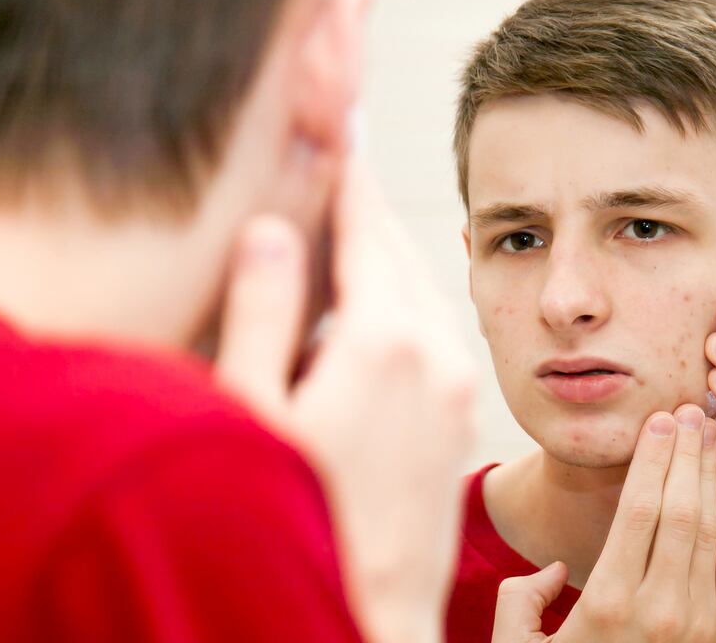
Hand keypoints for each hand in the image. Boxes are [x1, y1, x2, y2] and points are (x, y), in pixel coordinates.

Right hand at [216, 163, 474, 642]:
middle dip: (362, 213)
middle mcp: (436, 354)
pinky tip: (363, 318)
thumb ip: (263, 314)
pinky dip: (400, 306)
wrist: (371, 617)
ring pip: (421, 293)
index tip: (336, 123)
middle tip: (331, 169)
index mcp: (383, 341)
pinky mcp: (461, 419)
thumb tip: (274, 231)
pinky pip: (434, 334)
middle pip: (398, 254)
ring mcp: (457, 389)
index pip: (363, 228)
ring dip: (382, 261)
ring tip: (338, 237)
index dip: (344, 173)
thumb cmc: (296, 526)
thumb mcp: (254, 417)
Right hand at [492, 405, 715, 642]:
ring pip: (714, 530)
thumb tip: (554, 569)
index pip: (640, 512)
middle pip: (682, 511)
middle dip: (688, 453)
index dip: (653, 460)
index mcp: (609, 606)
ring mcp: (699, 624)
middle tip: (690, 406)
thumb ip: (522, 603)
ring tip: (714, 428)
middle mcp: (660, 611)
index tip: (659, 419)